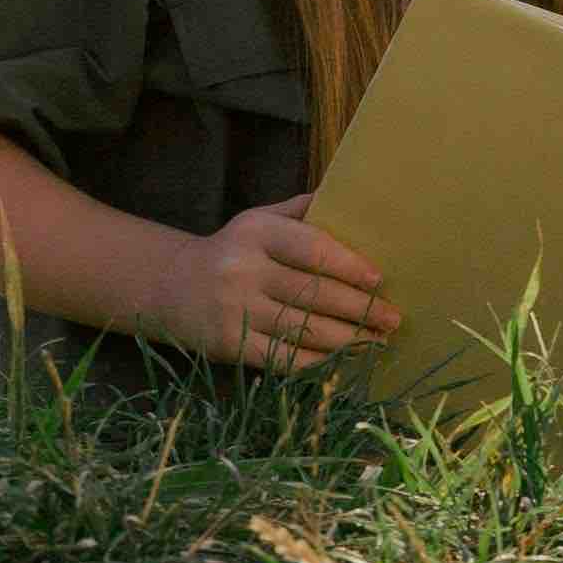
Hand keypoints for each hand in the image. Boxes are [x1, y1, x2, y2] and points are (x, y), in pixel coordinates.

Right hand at [166, 204, 386, 373]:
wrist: (170, 287)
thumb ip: (301, 211)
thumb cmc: (231, 251)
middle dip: (360, 309)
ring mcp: (235, 310)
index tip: (379, 280)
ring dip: (348, 340)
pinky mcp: (230, 345)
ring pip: (304, 329)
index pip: (312, 248)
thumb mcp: (258, 220)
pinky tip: (342, 361)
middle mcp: (243, 269)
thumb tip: (353, 200)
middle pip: (314, 293)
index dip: (349, 266)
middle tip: (392, 319)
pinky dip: (319, 362)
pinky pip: (285, 357)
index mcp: (256, 232)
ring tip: (377, 342)